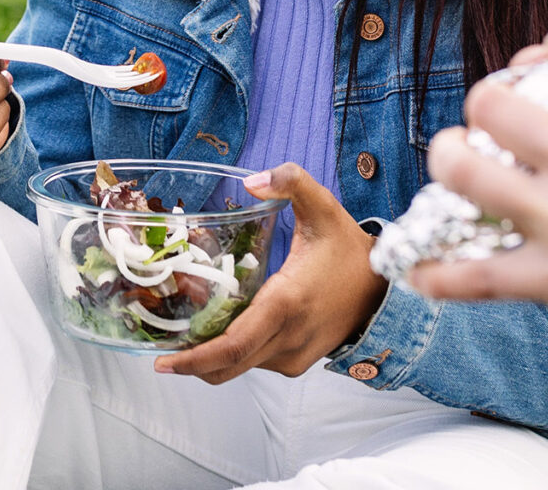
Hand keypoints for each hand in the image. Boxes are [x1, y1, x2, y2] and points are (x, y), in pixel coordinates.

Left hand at [154, 163, 386, 383]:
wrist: (386, 290)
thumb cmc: (350, 250)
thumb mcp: (323, 207)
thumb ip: (290, 182)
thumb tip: (251, 180)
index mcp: (286, 304)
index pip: (233, 345)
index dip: (195, 358)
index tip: (163, 361)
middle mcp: (288, 338)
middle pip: (229, 366)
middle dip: (191, 365)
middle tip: (161, 354)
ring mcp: (294, 355)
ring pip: (242, 367)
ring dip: (212, 358)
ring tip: (185, 336)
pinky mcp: (298, 362)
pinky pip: (257, 363)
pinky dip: (236, 354)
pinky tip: (222, 332)